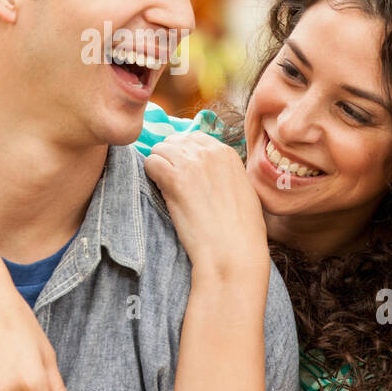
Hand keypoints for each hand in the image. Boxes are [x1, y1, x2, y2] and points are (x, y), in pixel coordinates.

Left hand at [145, 131, 270, 282]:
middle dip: (169, 159)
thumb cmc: (241, 231)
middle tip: (173, 184)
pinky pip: (150, 163)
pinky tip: (163, 194)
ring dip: (158, 168)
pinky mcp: (175, 178)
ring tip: (167, 191)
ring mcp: (191, 163)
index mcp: (227, 153)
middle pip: (174, 141)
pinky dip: (151, 177)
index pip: (193, 138)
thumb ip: (223, 173)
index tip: (183, 173)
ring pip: (158, 150)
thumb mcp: (241, 191)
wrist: (233, 252)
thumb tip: (205, 172)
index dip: (183, 155)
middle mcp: (209, 151)